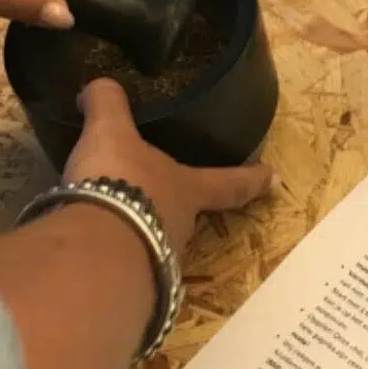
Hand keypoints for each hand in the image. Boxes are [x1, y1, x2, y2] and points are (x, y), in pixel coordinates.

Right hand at [64, 78, 275, 250]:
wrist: (96, 247)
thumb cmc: (119, 179)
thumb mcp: (110, 131)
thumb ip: (107, 104)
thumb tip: (99, 86)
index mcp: (188, 188)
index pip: (229, 182)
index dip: (251, 178)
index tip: (273, 177)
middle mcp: (181, 226)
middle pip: (188, 213)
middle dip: (177, 204)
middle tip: (160, 194)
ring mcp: (158, 258)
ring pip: (156, 239)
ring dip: (140, 229)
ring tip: (113, 217)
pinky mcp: (130, 281)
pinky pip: (126, 261)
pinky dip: (114, 251)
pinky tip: (94, 243)